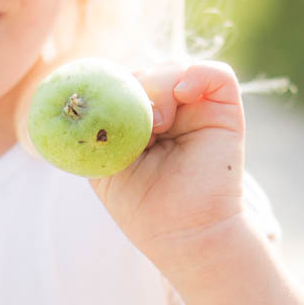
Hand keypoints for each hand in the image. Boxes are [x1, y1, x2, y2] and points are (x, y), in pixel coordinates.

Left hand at [91, 61, 246, 266]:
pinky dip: (197, 74)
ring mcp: (197, 109)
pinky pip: (216, 73)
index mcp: (137, 123)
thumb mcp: (103, 166)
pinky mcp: (224, 110)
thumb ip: (92, 131)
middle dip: (131, 86)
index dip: (110, 85)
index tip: (102, 102)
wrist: (187, 235)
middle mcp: (168, 111)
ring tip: (157, 124)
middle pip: (144, 71)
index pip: (120, 83)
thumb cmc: (144, 209)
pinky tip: (183, 94)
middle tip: (131, 118)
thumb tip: (79, 98)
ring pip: (173, 68)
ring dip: (158, 86)